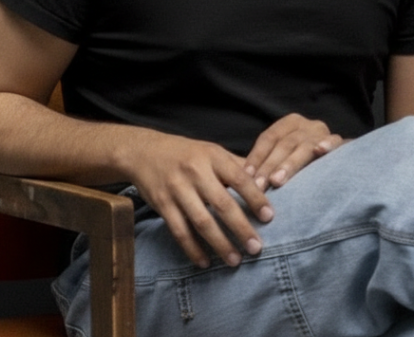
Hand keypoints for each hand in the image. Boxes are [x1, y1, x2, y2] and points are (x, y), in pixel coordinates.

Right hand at [123, 130, 274, 268]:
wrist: (144, 152)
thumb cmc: (185, 153)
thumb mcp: (211, 151)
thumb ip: (236, 166)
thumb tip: (266, 182)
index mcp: (211, 156)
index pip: (239, 178)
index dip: (255, 198)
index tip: (269, 217)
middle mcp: (195, 171)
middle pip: (222, 204)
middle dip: (241, 228)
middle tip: (256, 248)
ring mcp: (177, 188)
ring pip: (202, 221)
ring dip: (220, 244)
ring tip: (235, 260)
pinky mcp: (162, 204)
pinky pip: (180, 231)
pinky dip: (193, 249)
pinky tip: (205, 262)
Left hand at [244, 113, 343, 189]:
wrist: (345, 162)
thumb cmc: (301, 162)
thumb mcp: (282, 158)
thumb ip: (265, 164)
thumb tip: (240, 180)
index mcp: (289, 124)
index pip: (268, 138)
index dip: (256, 157)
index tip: (245, 175)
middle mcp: (306, 125)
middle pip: (284, 144)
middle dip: (269, 166)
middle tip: (258, 186)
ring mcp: (323, 133)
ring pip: (304, 147)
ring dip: (289, 164)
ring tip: (277, 181)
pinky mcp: (341, 142)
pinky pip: (336, 142)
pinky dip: (328, 145)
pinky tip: (321, 151)